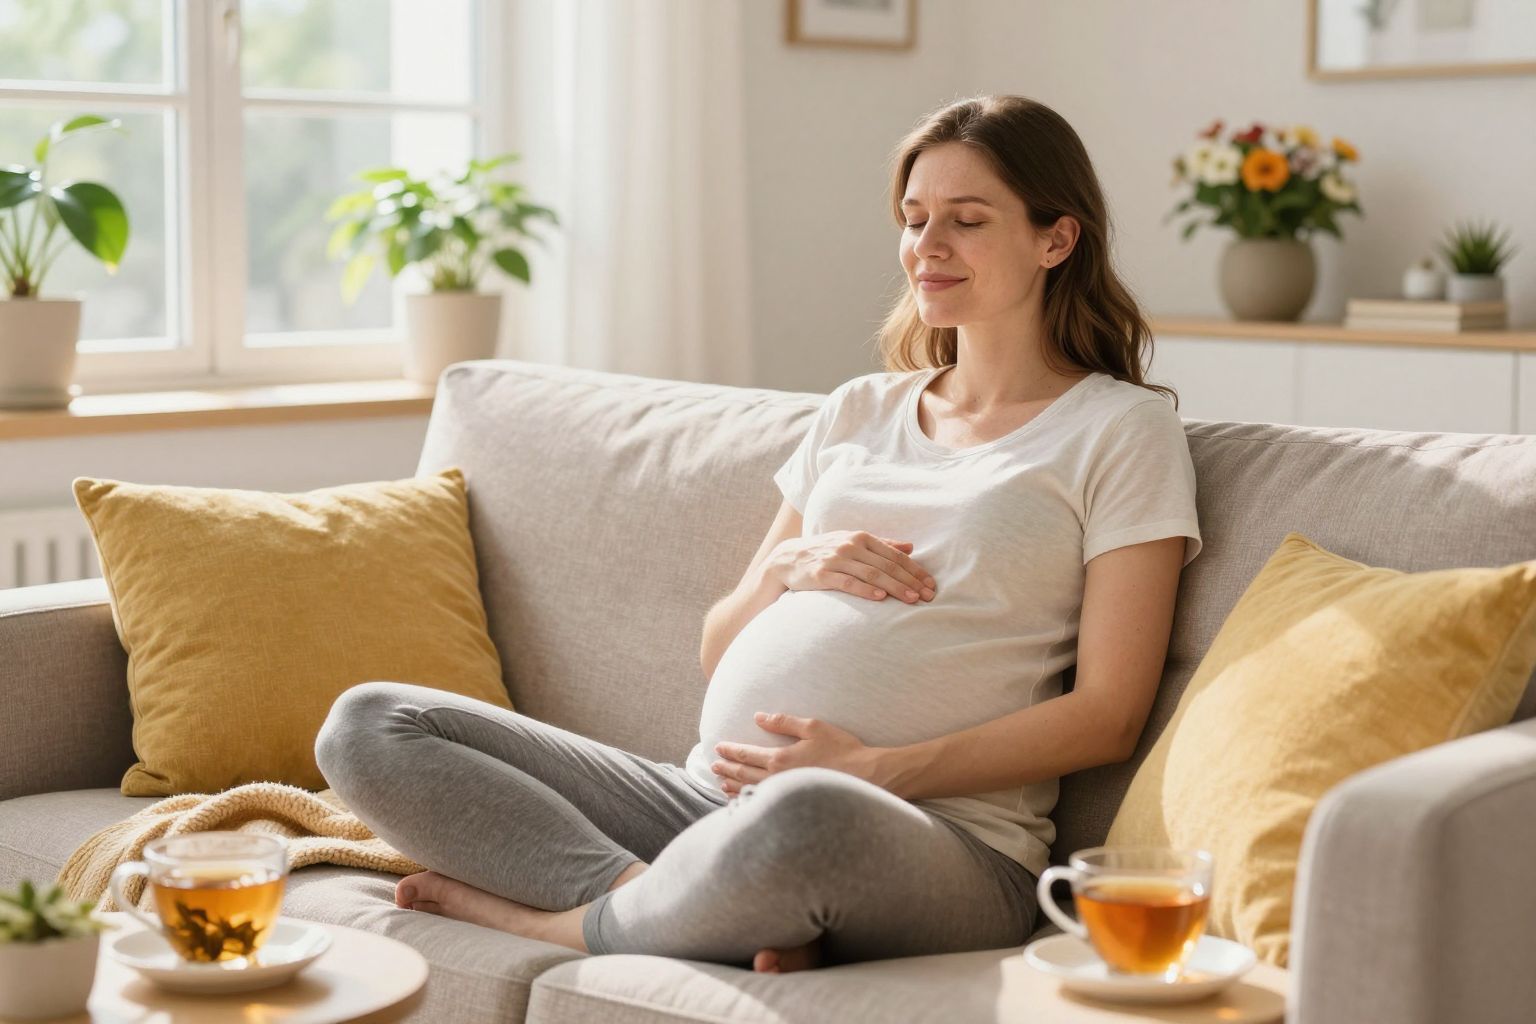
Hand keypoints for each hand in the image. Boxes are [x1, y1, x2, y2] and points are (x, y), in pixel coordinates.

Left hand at [710, 711, 878, 795]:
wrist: (866, 777)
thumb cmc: (842, 749)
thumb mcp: (813, 727)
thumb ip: (784, 721)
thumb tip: (759, 717)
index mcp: (780, 759)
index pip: (746, 754)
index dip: (730, 751)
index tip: (718, 748)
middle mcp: (777, 780)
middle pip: (743, 774)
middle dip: (726, 768)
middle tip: (713, 765)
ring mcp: (785, 795)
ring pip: (751, 791)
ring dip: (733, 785)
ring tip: (722, 783)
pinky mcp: (793, 804)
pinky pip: (764, 804)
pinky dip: (749, 801)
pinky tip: (744, 800)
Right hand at [769, 530, 936, 604]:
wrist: (788, 558)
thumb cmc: (826, 552)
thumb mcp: (853, 543)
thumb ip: (882, 545)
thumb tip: (911, 547)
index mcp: (861, 537)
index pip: (895, 555)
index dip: (915, 570)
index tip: (931, 585)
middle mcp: (850, 545)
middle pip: (887, 565)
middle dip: (910, 581)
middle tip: (928, 596)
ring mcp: (835, 559)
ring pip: (871, 574)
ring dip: (894, 587)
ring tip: (911, 599)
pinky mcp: (821, 574)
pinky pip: (847, 582)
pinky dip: (865, 589)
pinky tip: (880, 597)